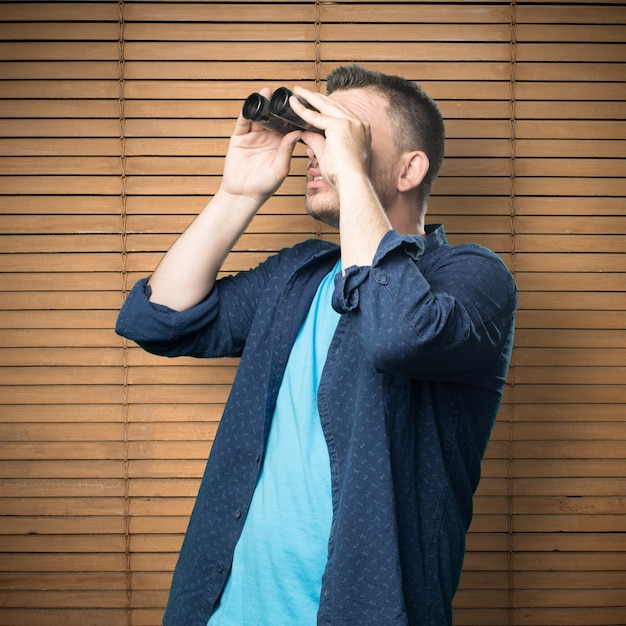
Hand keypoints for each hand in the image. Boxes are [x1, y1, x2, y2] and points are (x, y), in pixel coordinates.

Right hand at [219, 88, 301, 204]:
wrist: (244, 195)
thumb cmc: (265, 186)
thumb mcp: (280, 168)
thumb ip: (286, 150)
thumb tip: (297, 132)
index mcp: (281, 145)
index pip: (288, 126)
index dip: (292, 115)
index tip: (300, 103)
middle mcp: (268, 138)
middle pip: (273, 117)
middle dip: (277, 105)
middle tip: (284, 92)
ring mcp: (253, 137)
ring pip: (259, 116)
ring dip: (262, 104)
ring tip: (268, 92)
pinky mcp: (239, 138)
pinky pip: (243, 122)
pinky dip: (247, 112)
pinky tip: (252, 103)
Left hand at [289, 87, 371, 191]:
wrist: (353, 183)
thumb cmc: (344, 176)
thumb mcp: (328, 155)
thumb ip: (317, 141)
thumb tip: (304, 133)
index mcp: (360, 130)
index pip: (340, 114)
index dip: (325, 108)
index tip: (313, 104)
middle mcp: (358, 123)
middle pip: (333, 105)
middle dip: (316, 98)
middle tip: (302, 92)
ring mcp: (351, 123)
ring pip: (325, 105)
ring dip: (309, 98)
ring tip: (297, 92)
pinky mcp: (341, 126)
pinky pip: (317, 116)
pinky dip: (304, 111)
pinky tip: (294, 104)